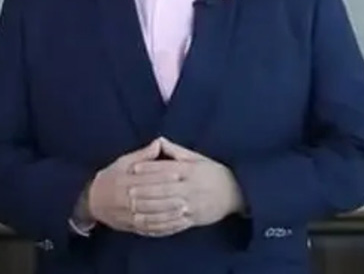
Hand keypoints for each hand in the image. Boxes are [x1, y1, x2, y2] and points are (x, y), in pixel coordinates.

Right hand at [84, 139, 192, 236]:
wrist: (92, 202)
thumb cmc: (110, 178)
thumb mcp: (122, 162)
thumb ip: (141, 155)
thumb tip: (157, 144)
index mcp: (123, 182)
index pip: (145, 179)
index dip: (162, 176)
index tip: (178, 174)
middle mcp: (125, 200)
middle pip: (149, 199)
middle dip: (168, 197)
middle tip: (186, 193)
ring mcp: (129, 216)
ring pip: (151, 216)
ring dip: (168, 214)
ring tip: (184, 209)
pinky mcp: (132, 227)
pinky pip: (149, 229)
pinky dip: (163, 227)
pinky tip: (175, 223)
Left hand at [129, 138, 243, 228]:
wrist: (236, 193)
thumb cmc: (213, 172)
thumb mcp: (197, 158)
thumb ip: (176, 151)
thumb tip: (159, 140)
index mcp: (191, 170)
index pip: (167, 168)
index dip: (149, 168)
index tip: (133, 169)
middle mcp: (191, 188)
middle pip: (164, 189)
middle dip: (145, 191)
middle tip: (127, 191)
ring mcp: (192, 205)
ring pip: (167, 208)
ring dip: (149, 209)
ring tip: (132, 208)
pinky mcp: (193, 219)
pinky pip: (174, 222)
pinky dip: (159, 223)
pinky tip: (148, 222)